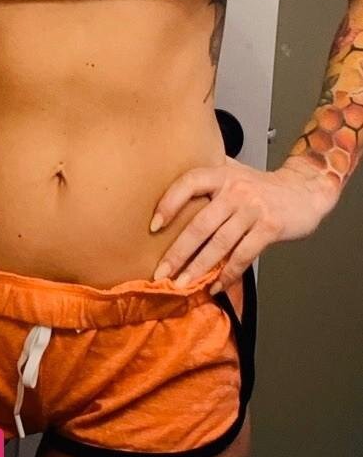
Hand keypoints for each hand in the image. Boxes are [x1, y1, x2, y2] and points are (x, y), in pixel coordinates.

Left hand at [150, 156, 337, 292]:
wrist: (304, 190)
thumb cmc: (260, 185)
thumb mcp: (232, 170)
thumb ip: (206, 175)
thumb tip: (165, 178)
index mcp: (221, 174)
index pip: (188, 184)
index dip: (168, 203)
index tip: (153, 226)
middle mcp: (235, 190)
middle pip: (200, 224)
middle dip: (178, 252)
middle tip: (161, 272)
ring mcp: (253, 210)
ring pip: (220, 244)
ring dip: (199, 267)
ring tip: (182, 284)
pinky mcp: (270, 228)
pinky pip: (243, 256)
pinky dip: (227, 274)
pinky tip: (215, 286)